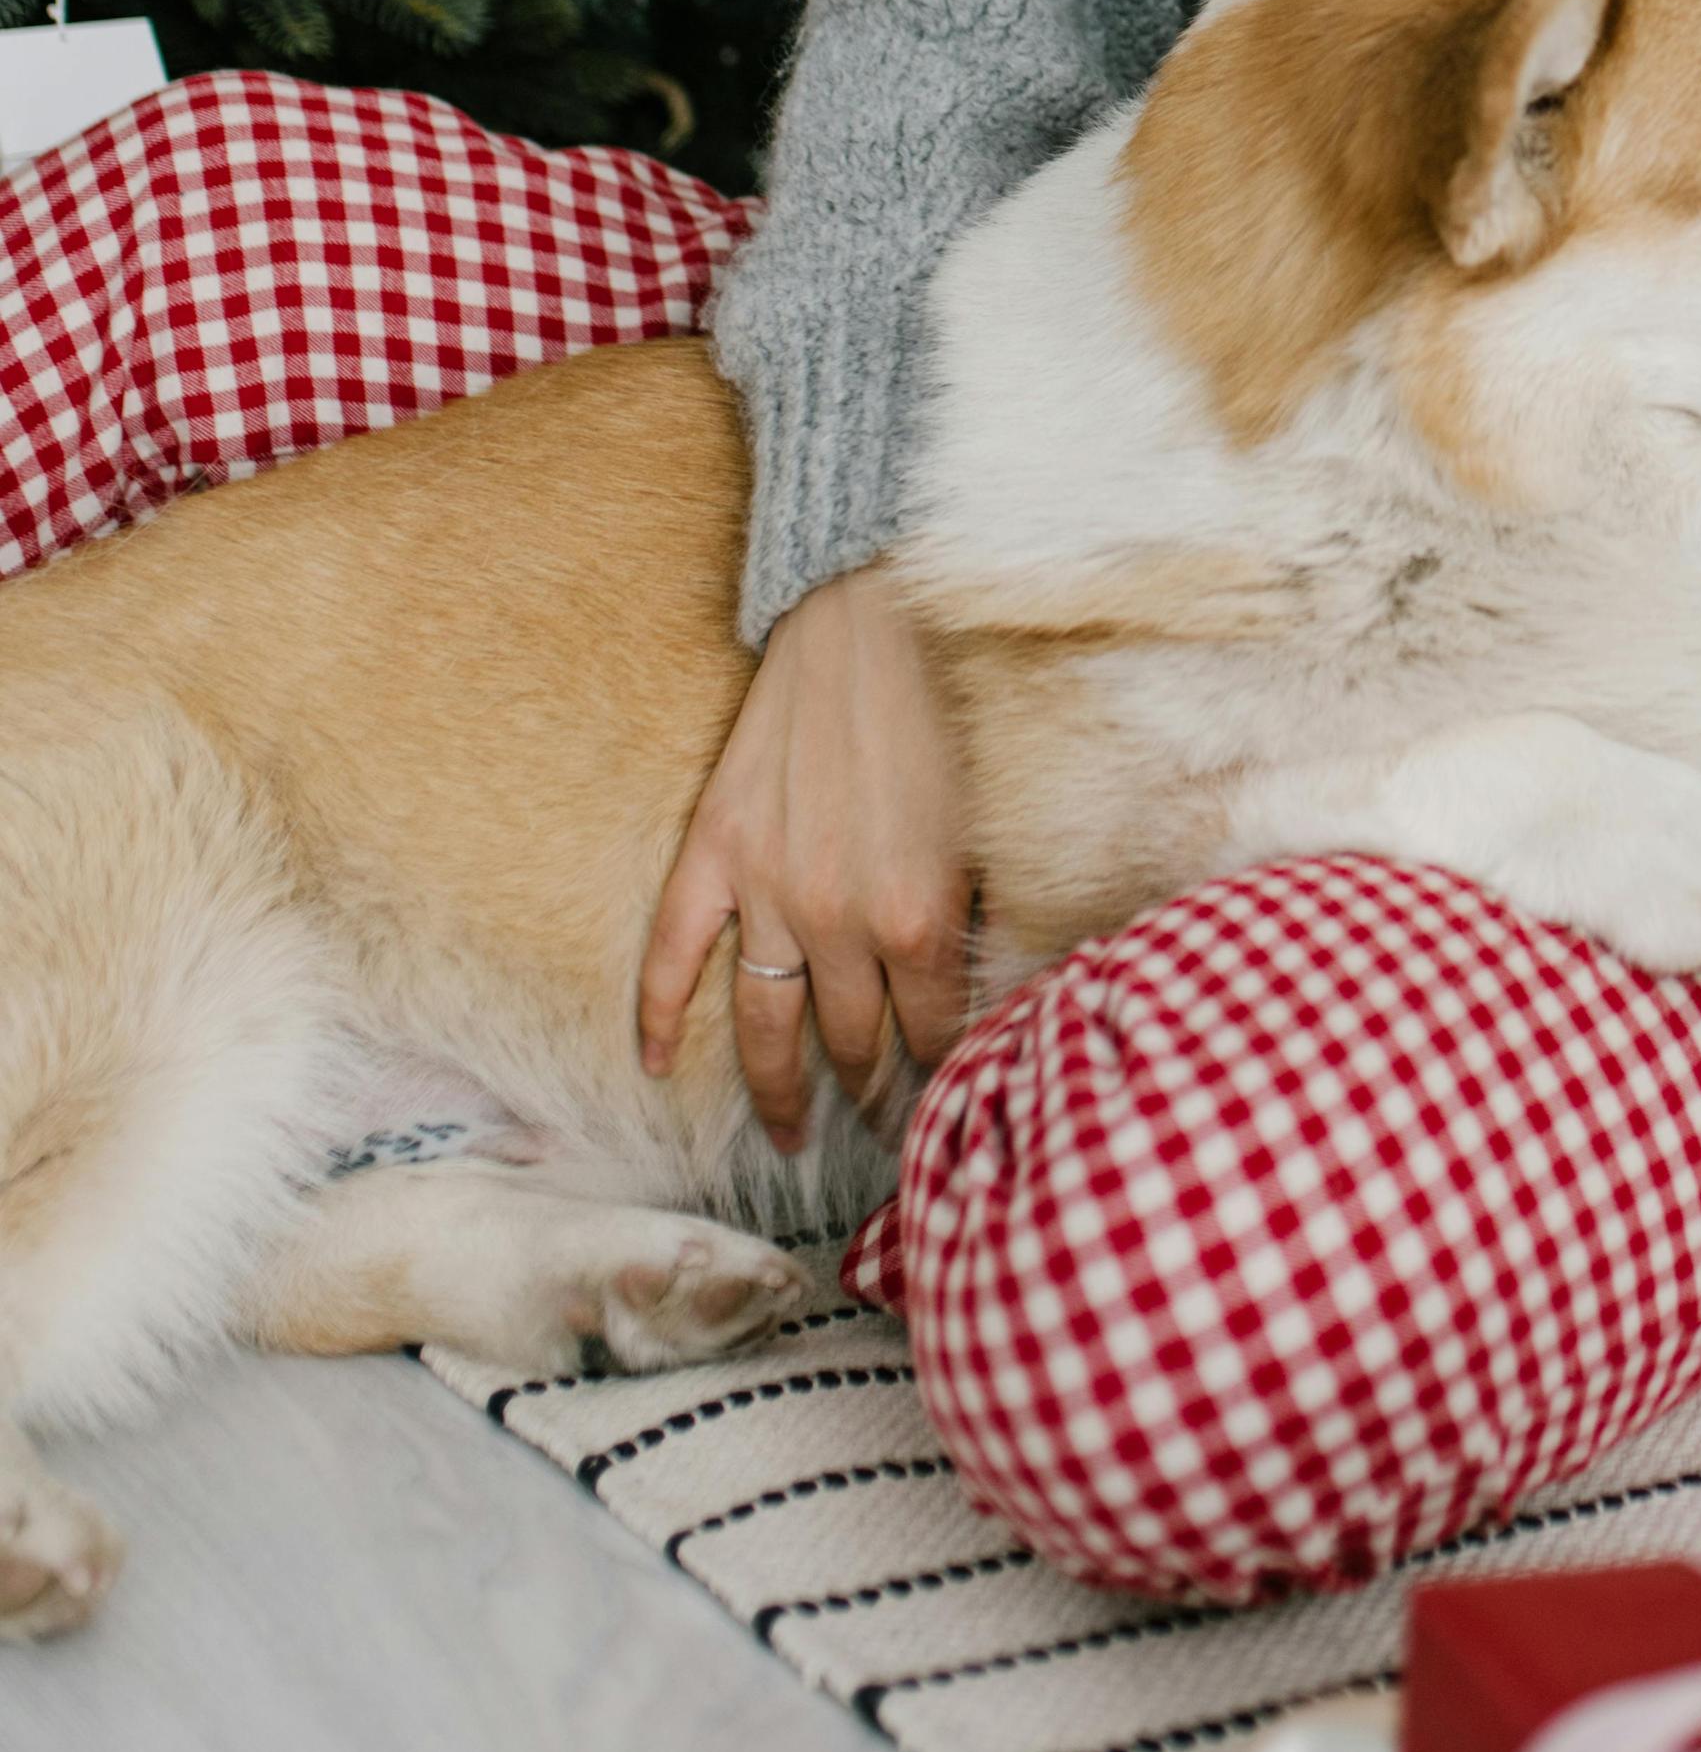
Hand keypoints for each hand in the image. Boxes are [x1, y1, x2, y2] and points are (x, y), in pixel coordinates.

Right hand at [638, 563, 974, 1144]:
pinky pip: (672, 951)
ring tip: (792, 1134)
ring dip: (779, 1088)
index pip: (933, 1033)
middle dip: (873, 1093)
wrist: (871, 617)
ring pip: (766, 1023)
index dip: (942, 1077)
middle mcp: (839, 919)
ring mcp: (767, 890)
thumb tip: (990, 987)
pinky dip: (655, 1014)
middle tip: (884, 1131)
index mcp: (919, 916)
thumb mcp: (996, 824)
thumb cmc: (952, 709)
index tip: (948, 1110)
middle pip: (854, 1041)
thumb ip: (985, 913)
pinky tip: (654, 1066)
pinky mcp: (715, 850)